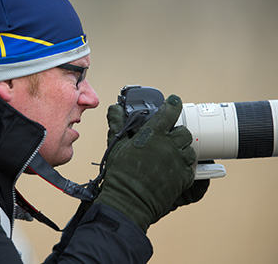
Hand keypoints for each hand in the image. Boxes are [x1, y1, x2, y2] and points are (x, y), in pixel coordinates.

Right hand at [95, 95, 201, 231]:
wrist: (129, 201)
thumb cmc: (120, 174)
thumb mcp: (116, 146)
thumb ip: (118, 124)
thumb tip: (114, 109)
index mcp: (152, 134)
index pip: (169, 112)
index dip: (173, 105)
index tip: (174, 103)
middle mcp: (168, 145)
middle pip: (184, 132)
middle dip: (177, 133)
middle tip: (168, 138)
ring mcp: (178, 161)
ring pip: (190, 149)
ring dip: (182, 149)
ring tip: (171, 154)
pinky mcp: (184, 178)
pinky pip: (191, 166)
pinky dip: (185, 165)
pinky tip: (174, 167)